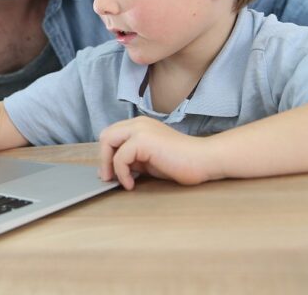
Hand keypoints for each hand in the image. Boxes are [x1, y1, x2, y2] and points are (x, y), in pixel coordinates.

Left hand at [98, 116, 212, 189]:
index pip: (111, 135)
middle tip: (109, 178)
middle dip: (103, 158)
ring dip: (109, 165)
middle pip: (106, 135)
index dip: (106, 154)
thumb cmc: (180, 163)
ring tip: (119, 181)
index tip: (110, 173)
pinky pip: (120, 157)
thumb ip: (131, 161)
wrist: (204, 160)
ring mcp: (140, 129)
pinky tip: (131, 184)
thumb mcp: (148, 161)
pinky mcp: (143, 140)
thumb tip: (109, 171)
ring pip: (108, 142)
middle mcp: (138, 123)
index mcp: (139, 125)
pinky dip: (121, 173)